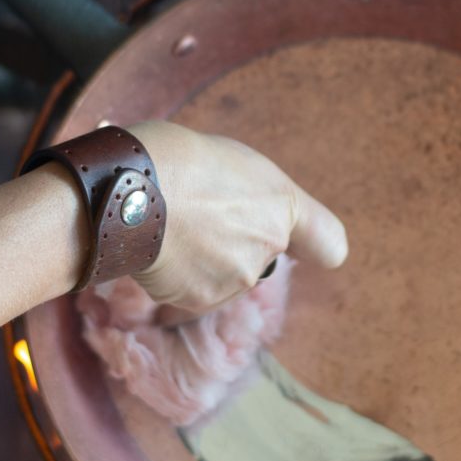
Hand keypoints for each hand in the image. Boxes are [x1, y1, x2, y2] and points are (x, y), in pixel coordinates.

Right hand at [127, 121, 347, 313]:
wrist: (130, 189)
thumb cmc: (177, 159)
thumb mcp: (234, 162)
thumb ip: (255, 198)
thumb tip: (245, 217)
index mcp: (284, 206)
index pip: (329, 244)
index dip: (313, 245)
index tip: (301, 245)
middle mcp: (269, 247)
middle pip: (258, 256)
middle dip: (234, 242)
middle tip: (197, 212)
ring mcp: (236, 279)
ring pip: (225, 276)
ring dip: (203, 259)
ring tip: (172, 224)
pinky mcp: (201, 300)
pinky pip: (192, 289)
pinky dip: (176, 274)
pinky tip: (160, 246)